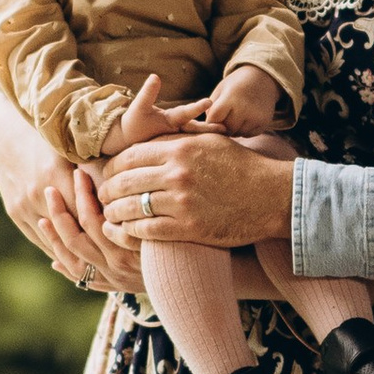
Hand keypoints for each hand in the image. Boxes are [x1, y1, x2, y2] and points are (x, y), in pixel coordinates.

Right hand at [0, 83, 142, 295]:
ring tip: (108, 266)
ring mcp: (24, 204)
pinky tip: (80, 259)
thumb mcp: (74, 146)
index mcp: (57, 174)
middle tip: (127, 262)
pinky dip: (61, 251)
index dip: (112, 229)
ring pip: (57, 242)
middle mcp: (39, 192)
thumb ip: (99, 169)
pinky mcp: (15, 211)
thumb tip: (132, 193)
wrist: (7, 128)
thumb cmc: (49, 132)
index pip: (90, 213)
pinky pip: (41, 240)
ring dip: (81, 255)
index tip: (134, 239)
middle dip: (101, 248)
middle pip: (76, 232)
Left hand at [99, 132, 296, 253]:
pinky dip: (130, 232)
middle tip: (101, 198)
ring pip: (132, 208)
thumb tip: (145, 143)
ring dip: (114, 214)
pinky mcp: (188, 228)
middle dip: (107, 192)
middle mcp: (177, 173)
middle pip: (125, 182)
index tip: (106, 176)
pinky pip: (147, 231)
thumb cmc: (241, 167)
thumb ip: (176, 141)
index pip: (130, 157)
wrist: (272, 195)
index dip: (112, 168)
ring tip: (108, 217)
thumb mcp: (208, 142)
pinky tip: (124, 232)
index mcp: (179, 148)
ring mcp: (181, 202)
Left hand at [202, 63, 285, 138]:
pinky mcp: (263, 122)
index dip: (211, 120)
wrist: (262, 78)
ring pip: (237, 133)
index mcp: (231, 97)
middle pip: (226, 128)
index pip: (214, 118)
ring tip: (235, 116)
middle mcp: (244, 108)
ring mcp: (255, 117)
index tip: (213, 117)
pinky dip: (244, 130)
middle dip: (223, 126)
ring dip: (233, 129)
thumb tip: (210, 128)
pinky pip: (247, 134)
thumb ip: (212, 109)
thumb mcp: (221, 90)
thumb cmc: (236, 84)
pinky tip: (245, 118)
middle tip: (224, 118)